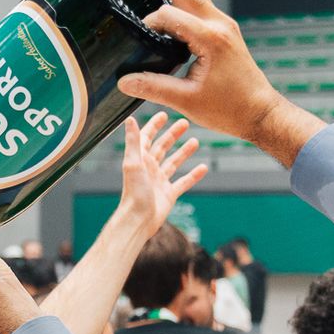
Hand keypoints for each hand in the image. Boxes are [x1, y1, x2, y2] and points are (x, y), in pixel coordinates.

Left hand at [114, 112, 207, 233]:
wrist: (139, 219)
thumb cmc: (134, 192)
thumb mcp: (133, 162)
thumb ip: (133, 141)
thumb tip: (129, 118)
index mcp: (140, 159)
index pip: (147, 137)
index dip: (154, 125)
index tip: (164, 114)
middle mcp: (150, 168)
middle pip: (163, 147)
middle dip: (173, 135)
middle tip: (185, 123)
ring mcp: (160, 181)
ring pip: (174, 162)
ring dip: (184, 152)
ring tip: (196, 141)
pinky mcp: (169, 194)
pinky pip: (183, 182)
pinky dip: (193, 175)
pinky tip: (203, 168)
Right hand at [115, 0, 325, 163]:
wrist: (260, 112)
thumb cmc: (230, 109)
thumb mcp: (187, 101)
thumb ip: (154, 89)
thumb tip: (124, 81)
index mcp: (211, 39)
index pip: (170, 17)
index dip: (148, 23)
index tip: (135, 36)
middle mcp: (218, 24)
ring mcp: (223, 24)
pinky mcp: (223, 29)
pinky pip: (199, 1)